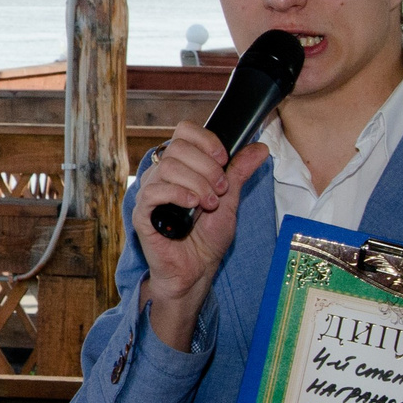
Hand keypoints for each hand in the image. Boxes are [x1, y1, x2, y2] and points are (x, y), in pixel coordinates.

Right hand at [133, 122, 268, 350]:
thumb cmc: (207, 238)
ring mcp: (149, 192)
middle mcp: (161, 175)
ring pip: (168, 167)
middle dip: (207, 167)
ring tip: (209, 204)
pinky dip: (178, 194)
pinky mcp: (142, 213)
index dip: (205, 140)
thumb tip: (260, 148)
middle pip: (178, 147)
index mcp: (180, 166)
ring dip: (197, 183)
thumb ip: (239, 172)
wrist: (197, 271)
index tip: (223, 159)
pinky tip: (193, 205)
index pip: (184, 131)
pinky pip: (154, 191)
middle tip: (220, 190)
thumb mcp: (230, 200)